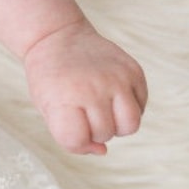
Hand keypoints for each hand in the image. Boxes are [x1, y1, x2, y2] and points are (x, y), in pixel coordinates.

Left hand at [22, 21, 146, 155]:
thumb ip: (69, 135)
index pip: (76, 139)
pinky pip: (141, 106)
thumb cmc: (51, 78)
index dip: (74, 140)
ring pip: (131, 125)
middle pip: (105, 134)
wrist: (58, 37)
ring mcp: (117, 78)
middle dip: (95, 130)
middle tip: (83, 109)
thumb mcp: (47, 107)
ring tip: (102, 108)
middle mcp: (93, 87)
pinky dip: (130, 108)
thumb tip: (103, 151)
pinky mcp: (134, 70)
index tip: (69, 125)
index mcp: (64, 97)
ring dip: (117, 124)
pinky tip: (113, 95)